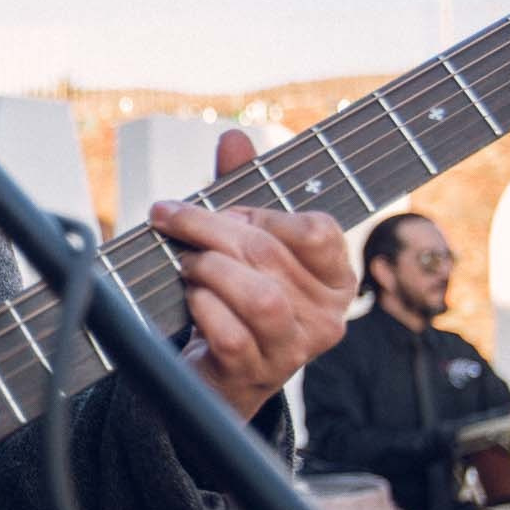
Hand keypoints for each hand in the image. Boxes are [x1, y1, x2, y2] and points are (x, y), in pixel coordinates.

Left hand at [148, 129, 354, 418]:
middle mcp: (326, 317)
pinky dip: (202, 307)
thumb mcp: (244, 238)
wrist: (217, 368)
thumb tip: (234, 136)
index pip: (318, 231)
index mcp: (336, 278)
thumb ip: (242, 187)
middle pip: (271, 254)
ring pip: (259, 296)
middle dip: (211, 229)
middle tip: (172, 219)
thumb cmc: (237, 294)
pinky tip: (190, 299)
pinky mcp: (255, 373)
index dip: (265, 213)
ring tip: (187, 264)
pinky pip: (230, 332)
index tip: (230, 210)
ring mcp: (293, 350)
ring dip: (210, 269)